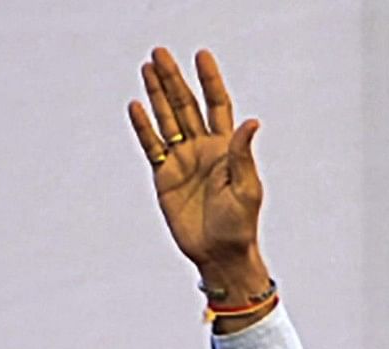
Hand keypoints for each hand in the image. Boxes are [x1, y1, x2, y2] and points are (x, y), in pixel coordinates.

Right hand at [129, 47, 271, 305]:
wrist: (219, 254)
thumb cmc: (240, 225)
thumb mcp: (246, 189)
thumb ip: (243, 155)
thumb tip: (252, 123)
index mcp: (227, 149)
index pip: (217, 106)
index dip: (210, 81)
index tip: (202, 56)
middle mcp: (204, 149)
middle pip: (186, 106)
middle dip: (174, 80)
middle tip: (160, 54)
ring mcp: (183, 160)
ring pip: (167, 120)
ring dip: (157, 95)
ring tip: (147, 68)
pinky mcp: (165, 175)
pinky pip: (152, 145)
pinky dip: (144, 126)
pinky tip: (137, 106)